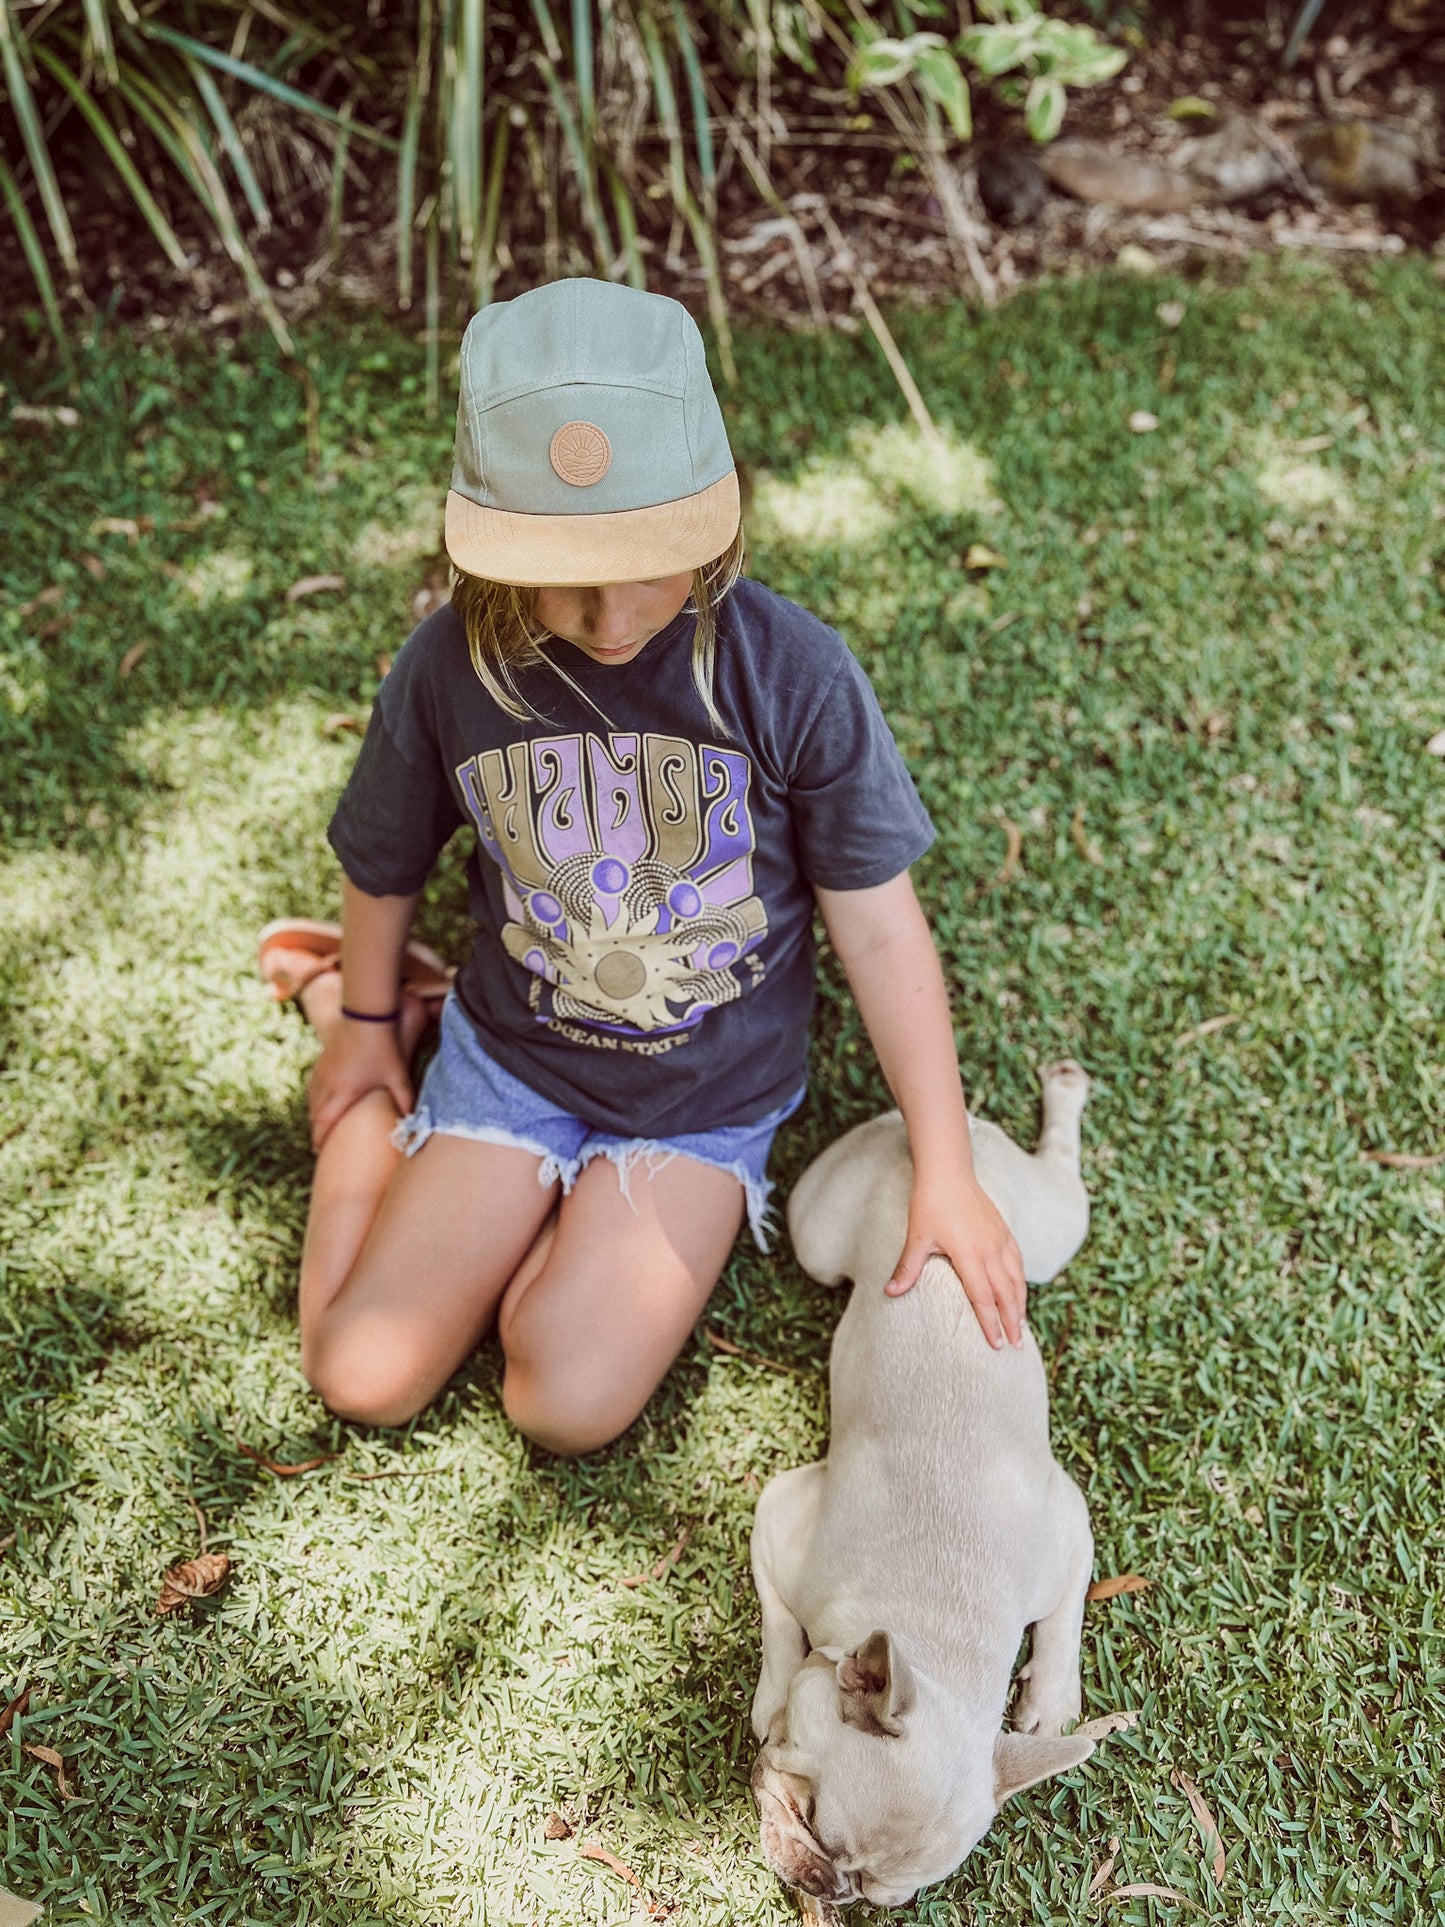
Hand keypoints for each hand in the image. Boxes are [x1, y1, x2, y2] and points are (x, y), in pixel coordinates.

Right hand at [307, 1022, 413, 1151]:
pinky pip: (314, 1083)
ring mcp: (323, 1069)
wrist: (367, 1016)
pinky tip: (319, 1096)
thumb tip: (414, 1121)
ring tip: (319, 1124)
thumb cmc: (383, 1048)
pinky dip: (315, 1095)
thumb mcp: (397, 1076)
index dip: (320, 1138)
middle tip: (320, 1144)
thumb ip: (405, 1100)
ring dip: (315, 1112)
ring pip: (312, 1098)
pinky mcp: (323, 1058)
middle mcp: (328, 1083)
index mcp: (343, 1092)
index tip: (318, 1151)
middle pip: (315, 1113)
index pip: (325, 1122)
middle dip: (317, 1129)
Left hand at [885, 1174, 1026, 1349]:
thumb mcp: (917, 1236)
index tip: (996, 1345)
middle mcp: (990, 1249)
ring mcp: (1000, 1239)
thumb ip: (908, 1267)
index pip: (983, 1297)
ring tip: (1021, 1325)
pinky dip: (1021, 1280)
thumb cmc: (929, 1203)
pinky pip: (1018, 1261)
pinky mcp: (1004, 1231)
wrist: (948, 1171)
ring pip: (1016, 1278)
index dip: (990, 1323)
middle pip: (1005, 1293)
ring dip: (1020, 1304)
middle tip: (1016, 1345)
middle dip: (1012, 1321)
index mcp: (969, 1254)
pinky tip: (1020, 1291)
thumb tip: (890, 1292)